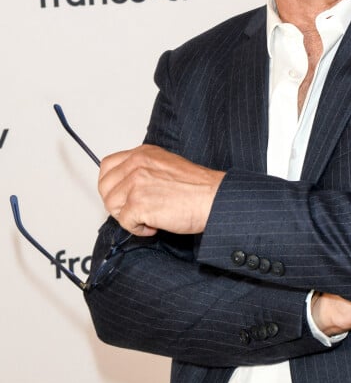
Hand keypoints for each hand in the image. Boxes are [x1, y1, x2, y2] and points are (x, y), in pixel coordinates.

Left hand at [98, 145, 224, 236]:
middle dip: (117, 203)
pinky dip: (138, 229)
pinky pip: (124, 222)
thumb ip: (144, 170)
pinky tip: (155, 225)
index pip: (107, 165)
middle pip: (104, 187)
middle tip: (134, 210)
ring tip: (149, 217)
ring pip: (112, 205)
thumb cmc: (198, 187)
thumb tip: (127, 187)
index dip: (111, 184)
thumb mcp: (166, 165)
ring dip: (128, 217)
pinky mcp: (138, 204)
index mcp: (143, 153)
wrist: (213, 198)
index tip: (120, 195)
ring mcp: (136, 183)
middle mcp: (137, 164)